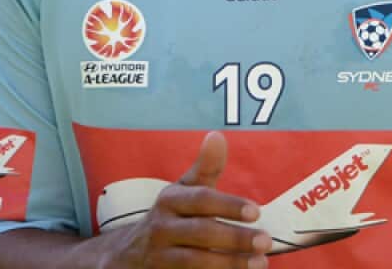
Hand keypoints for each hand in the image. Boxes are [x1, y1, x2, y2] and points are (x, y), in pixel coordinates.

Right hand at [103, 131, 271, 267]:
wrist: (125, 255)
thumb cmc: (170, 217)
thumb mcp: (182, 191)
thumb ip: (205, 168)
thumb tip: (217, 135)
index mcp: (170, 201)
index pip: (200, 200)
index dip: (228, 205)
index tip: (256, 211)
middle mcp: (161, 228)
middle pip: (200, 233)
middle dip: (234, 238)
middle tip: (265, 241)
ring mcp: (158, 256)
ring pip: (195, 261)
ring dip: (229, 263)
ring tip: (260, 263)